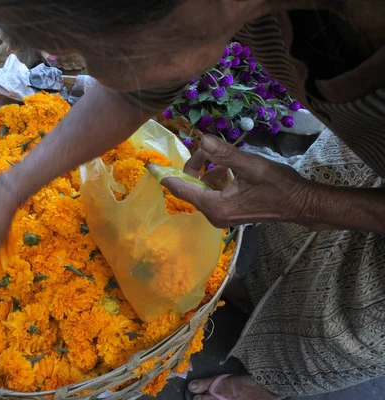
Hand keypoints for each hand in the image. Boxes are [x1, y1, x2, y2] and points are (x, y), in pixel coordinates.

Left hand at [160, 135, 311, 227]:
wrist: (300, 204)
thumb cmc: (278, 186)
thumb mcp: (251, 165)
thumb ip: (225, 153)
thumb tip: (203, 138)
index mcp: (215, 205)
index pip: (181, 188)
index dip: (165, 175)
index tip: (149, 166)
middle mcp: (213, 214)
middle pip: (191, 186)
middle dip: (197, 165)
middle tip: (209, 148)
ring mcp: (221, 215)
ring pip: (202, 187)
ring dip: (209, 169)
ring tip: (226, 157)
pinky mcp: (228, 212)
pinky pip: (213, 192)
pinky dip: (217, 178)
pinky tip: (231, 169)